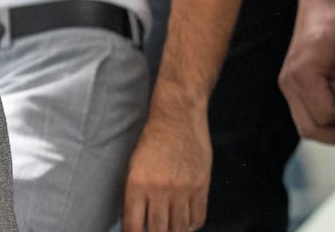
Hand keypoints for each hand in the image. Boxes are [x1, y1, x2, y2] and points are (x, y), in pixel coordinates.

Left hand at [121, 104, 210, 231]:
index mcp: (137, 183)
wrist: (178, 114)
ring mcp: (182, 189)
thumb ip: (135, 193)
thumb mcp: (134, 164)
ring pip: (179, 228)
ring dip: (174, 231)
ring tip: (169, 228)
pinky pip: (198, 218)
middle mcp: (159, 189)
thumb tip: (137, 221)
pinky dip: (192, 225)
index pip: (133, 226)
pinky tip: (186, 222)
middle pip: (158, 231)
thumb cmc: (152, 137)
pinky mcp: (201, 185)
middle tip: (155, 231)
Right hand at [278, 2, 334, 144]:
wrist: (320, 8)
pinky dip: (327, 121)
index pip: (325, 113)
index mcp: (302, 73)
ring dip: (333, 132)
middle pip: (311, 129)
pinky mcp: (293, 89)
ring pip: (307, 128)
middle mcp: (289, 84)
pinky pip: (307, 117)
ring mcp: (288, 87)